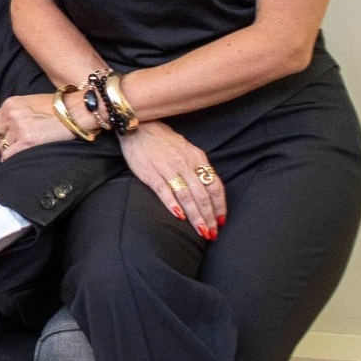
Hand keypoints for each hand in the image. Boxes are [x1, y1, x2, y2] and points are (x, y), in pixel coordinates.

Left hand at [0, 93, 93, 159]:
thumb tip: (8, 127)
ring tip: (16, 155)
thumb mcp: (30, 102)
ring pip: (2, 147)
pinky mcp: (27, 141)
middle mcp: (10, 115)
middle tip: (7, 150)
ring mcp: (18, 128)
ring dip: (7, 152)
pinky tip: (15, 161)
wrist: (75, 111)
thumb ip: (16, 112)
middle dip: (0, 144)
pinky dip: (9, 159)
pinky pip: (8, 155)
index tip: (2, 140)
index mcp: (9, 105)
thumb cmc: (57, 107)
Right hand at [118, 122, 225, 239]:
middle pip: (202, 195)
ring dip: (196, 216)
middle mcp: (184, 163)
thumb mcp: (187, 149)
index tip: (221, 221)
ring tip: (201, 231)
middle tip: (212, 233)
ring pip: (186, 196)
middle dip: (209, 217)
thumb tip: (210, 190)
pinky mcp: (149, 172)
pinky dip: (172, 204)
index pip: (214, 186)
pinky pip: (163, 190)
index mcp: (196, 158)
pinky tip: (179, 216)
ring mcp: (167, 168)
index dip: (220, 205)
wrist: (139, 127)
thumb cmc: (164, 141)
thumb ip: (198, 167)